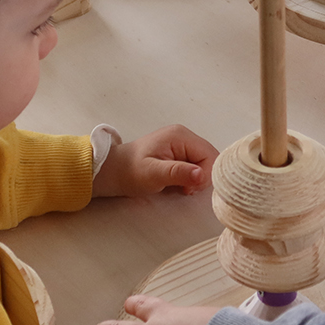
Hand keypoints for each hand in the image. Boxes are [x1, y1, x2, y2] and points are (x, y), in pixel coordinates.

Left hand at [93, 125, 216, 197]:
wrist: (114, 171)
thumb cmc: (131, 172)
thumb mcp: (153, 174)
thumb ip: (178, 173)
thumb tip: (201, 175)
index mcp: (181, 136)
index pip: (210, 155)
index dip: (205, 174)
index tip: (188, 188)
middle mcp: (185, 136)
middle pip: (210, 158)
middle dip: (202, 177)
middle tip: (184, 189)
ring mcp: (183, 143)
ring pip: (205, 163)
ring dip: (197, 178)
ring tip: (180, 186)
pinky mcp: (180, 152)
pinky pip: (197, 165)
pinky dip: (192, 177)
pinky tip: (179, 182)